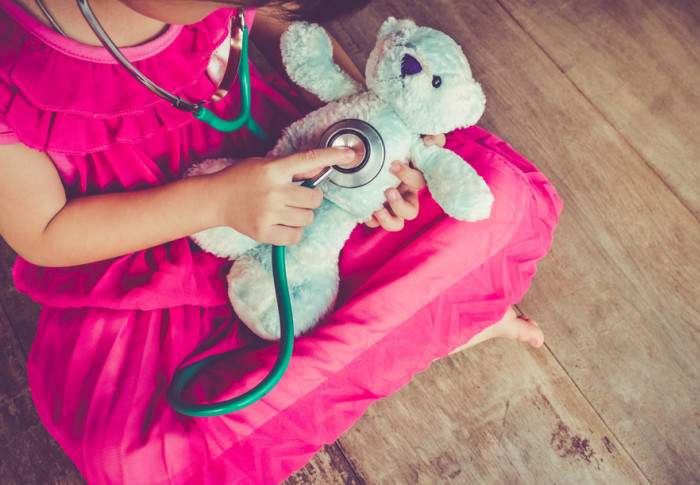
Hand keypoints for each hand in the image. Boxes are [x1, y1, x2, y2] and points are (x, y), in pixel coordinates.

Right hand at [212, 147, 355, 245]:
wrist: (216, 199)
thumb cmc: (241, 179)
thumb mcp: (265, 165)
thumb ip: (292, 168)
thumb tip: (320, 168)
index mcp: (274, 169)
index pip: (309, 160)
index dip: (332, 156)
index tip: (350, 154)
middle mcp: (273, 191)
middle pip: (315, 198)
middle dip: (311, 198)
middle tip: (297, 197)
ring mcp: (269, 214)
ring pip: (308, 218)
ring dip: (302, 215)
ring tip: (285, 210)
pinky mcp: (264, 232)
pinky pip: (296, 236)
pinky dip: (293, 231)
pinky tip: (282, 223)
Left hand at [364, 134, 445, 230]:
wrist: (377, 150)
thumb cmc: (401, 145)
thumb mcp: (416, 137)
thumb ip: (431, 137)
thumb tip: (429, 141)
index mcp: (416, 180)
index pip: (419, 182)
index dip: (408, 176)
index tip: (392, 165)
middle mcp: (406, 196)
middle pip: (411, 212)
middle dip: (399, 205)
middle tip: (387, 191)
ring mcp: (391, 206)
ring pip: (397, 223)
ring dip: (388, 220)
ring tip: (376, 210)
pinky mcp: (377, 208)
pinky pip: (376, 223)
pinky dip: (370, 221)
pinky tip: (365, 213)